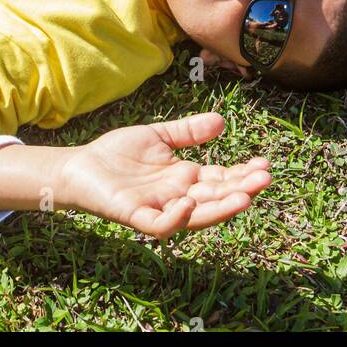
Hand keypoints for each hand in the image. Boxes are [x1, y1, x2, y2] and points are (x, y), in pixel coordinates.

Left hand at [59, 112, 270, 238]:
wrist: (81, 165)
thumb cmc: (119, 154)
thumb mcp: (159, 136)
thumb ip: (188, 132)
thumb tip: (222, 121)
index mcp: (185, 178)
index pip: (221, 179)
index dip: (242, 174)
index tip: (264, 163)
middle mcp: (177, 196)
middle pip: (215, 197)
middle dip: (241, 190)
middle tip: (265, 179)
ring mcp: (159, 208)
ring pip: (196, 216)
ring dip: (220, 208)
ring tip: (244, 197)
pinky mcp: (136, 216)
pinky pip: (160, 225)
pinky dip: (176, 217)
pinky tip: (189, 200)